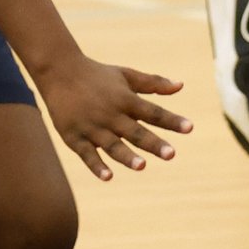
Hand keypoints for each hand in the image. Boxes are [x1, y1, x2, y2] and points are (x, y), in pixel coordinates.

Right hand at [36, 55, 189, 181]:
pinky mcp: (74, 136)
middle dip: (153, 143)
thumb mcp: (126, 75)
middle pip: (135, 131)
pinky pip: (87, 154)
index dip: (171, 120)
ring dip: (126, 156)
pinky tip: (108, 177)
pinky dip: (96, 166)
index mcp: (125, 99)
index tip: (189, 128)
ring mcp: (91, 126)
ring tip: (142, 166)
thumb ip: (153, 83)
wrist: (58, 71)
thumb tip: (181, 86)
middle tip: (171, 154)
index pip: (152, 111)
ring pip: (112, 145)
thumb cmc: (97, 75)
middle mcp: (110, 113)